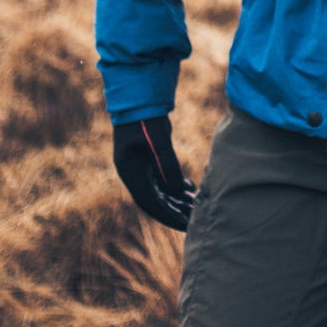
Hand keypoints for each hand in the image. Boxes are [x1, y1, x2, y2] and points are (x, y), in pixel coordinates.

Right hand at [112, 115, 197, 230]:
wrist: (139, 100)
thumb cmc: (146, 119)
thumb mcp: (158, 141)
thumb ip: (168, 165)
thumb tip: (177, 192)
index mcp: (131, 173)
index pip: (149, 203)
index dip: (167, 216)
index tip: (184, 225)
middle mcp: (134, 174)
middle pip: (155, 201)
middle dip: (174, 212)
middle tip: (194, 221)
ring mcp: (140, 168)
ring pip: (160, 191)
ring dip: (177, 200)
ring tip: (195, 206)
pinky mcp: (148, 161)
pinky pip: (162, 180)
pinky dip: (175, 186)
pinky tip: (190, 188)